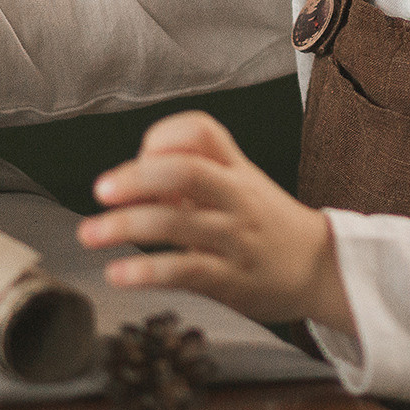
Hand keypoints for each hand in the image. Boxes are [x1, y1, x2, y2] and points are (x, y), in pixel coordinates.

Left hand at [76, 111, 355, 333]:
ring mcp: (234, 237)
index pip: (200, 130)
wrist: (320, 268)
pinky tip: (118, 273)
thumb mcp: (238, 186)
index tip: (140, 155)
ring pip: (177, 223)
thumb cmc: (266, 224)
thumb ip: (189, 178)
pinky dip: (146, 272)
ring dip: (125, 226)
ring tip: (89, 234)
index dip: (163, 137)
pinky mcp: (231, 279)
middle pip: (186, 170)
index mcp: (235, 167)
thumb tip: (131, 180)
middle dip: (136, 178)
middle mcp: (236, 196)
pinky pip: (185, 271)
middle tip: (101, 190)